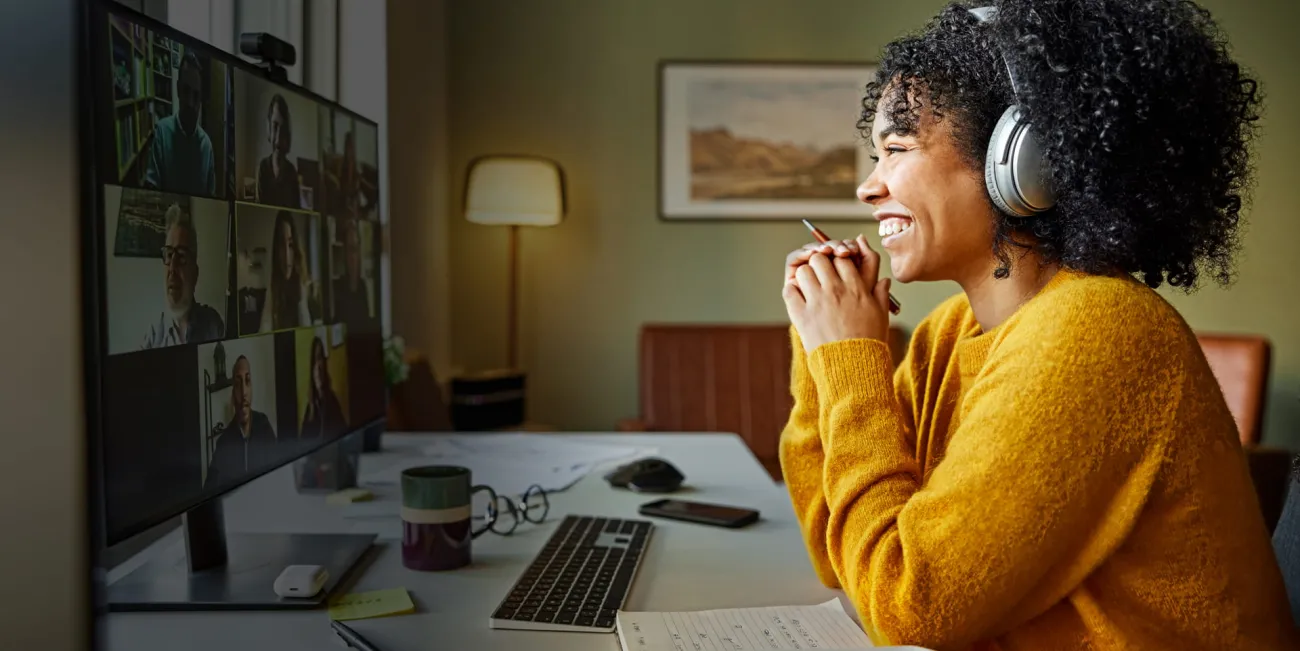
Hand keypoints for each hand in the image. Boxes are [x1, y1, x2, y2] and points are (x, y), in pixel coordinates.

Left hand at [782, 234, 891, 352]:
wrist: (853, 366)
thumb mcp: (881, 315)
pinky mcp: (801, 315)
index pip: (841, 259)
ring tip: (808, 288)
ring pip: (803, 271)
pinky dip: (792, 291)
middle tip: (820, 276)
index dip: (838, 262)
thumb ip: (881, 293)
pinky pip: (789, 291)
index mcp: (856, 288)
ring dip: (805, 277)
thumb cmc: (869, 342)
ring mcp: (817, 302)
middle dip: (819, 264)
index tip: (837, 271)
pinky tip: (798, 298)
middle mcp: (836, 290)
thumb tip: (884, 280)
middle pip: (820, 259)